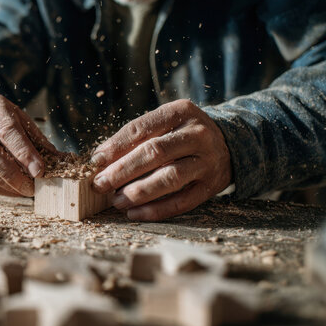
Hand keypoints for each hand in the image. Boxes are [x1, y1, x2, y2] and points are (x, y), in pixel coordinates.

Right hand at [0, 94, 57, 196]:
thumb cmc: (7, 122)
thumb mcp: (24, 123)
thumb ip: (38, 141)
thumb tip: (59, 162)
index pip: (6, 130)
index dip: (24, 152)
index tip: (39, 170)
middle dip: (12, 173)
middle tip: (31, 187)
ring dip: (8, 184)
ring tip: (26, 190)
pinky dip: (0, 189)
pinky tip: (14, 190)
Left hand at [91, 99, 231, 220]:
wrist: (229, 143)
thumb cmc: (181, 133)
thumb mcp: (165, 123)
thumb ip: (137, 137)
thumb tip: (101, 160)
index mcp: (180, 112)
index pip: (141, 128)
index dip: (115, 146)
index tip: (96, 161)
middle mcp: (197, 134)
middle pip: (154, 153)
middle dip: (122, 170)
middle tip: (100, 184)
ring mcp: (207, 161)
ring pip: (169, 178)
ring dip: (138, 192)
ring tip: (116, 201)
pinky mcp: (211, 186)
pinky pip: (182, 201)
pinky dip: (156, 210)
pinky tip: (135, 213)